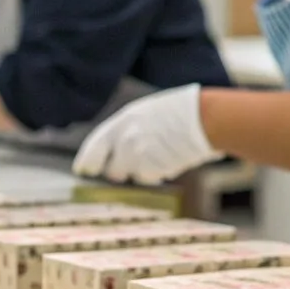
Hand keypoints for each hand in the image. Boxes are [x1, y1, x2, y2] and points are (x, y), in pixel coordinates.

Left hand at [71, 84, 217, 184]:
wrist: (206, 119)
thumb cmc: (183, 111)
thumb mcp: (148, 112)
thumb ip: (130, 129)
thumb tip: (118, 150)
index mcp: (122, 121)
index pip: (95, 146)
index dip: (87, 161)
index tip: (83, 170)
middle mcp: (125, 140)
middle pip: (113, 170)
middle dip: (122, 170)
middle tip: (138, 162)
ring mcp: (139, 156)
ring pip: (134, 176)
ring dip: (145, 170)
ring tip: (164, 153)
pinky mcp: (153, 169)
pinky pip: (152, 177)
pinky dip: (161, 172)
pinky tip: (174, 157)